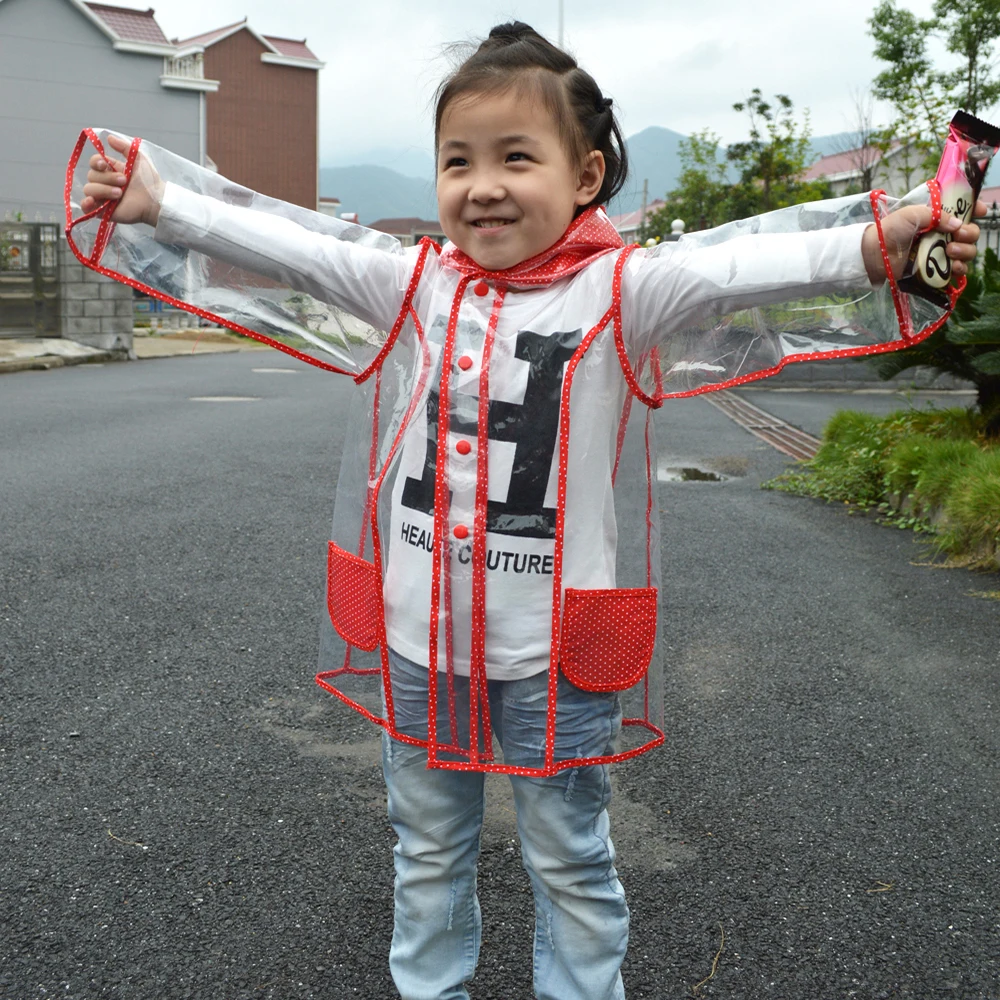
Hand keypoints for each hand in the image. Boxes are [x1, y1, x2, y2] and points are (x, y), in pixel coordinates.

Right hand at [80, 133, 162, 226]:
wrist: (156, 200)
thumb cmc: (149, 181)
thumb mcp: (139, 159)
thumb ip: (124, 147)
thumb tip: (108, 138)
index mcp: (110, 171)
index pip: (94, 163)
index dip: (96, 162)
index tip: (105, 164)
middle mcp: (104, 183)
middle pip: (91, 176)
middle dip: (107, 178)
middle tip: (124, 181)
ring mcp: (103, 198)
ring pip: (89, 190)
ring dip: (103, 190)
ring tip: (120, 194)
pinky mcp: (104, 212)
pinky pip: (86, 208)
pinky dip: (86, 204)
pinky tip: (93, 201)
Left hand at [861, 201, 984, 284]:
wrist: (875, 253)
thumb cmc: (890, 230)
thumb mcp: (913, 214)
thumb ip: (937, 215)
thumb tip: (958, 224)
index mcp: (939, 218)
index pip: (965, 212)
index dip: (976, 210)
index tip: (980, 211)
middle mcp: (943, 234)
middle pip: (971, 233)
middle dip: (970, 233)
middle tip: (958, 235)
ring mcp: (940, 253)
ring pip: (968, 252)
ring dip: (966, 251)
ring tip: (950, 251)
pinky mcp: (935, 270)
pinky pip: (957, 271)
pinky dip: (960, 269)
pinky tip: (954, 266)